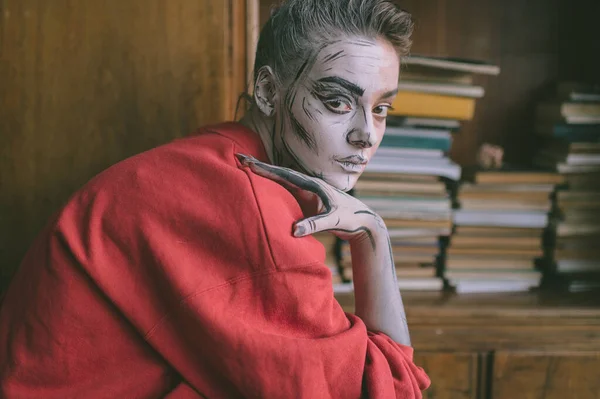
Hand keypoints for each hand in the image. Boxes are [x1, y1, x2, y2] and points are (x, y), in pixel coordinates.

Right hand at [236, 153, 384, 246]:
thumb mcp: (334, 221)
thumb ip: (315, 224)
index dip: (265, 168)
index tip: (248, 162)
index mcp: (312, 185)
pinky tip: (263, 184)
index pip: (284, 174)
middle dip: (260, 164)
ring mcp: (307, 191)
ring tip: (246, 166)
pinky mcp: (307, 200)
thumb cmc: (350, 219)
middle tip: (239, 156)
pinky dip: (272, 184)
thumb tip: (293, 231)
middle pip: (279, 172)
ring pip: (282, 179)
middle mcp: (308, 184)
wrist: (363, 221)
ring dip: (264, 173)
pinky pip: (286, 190)